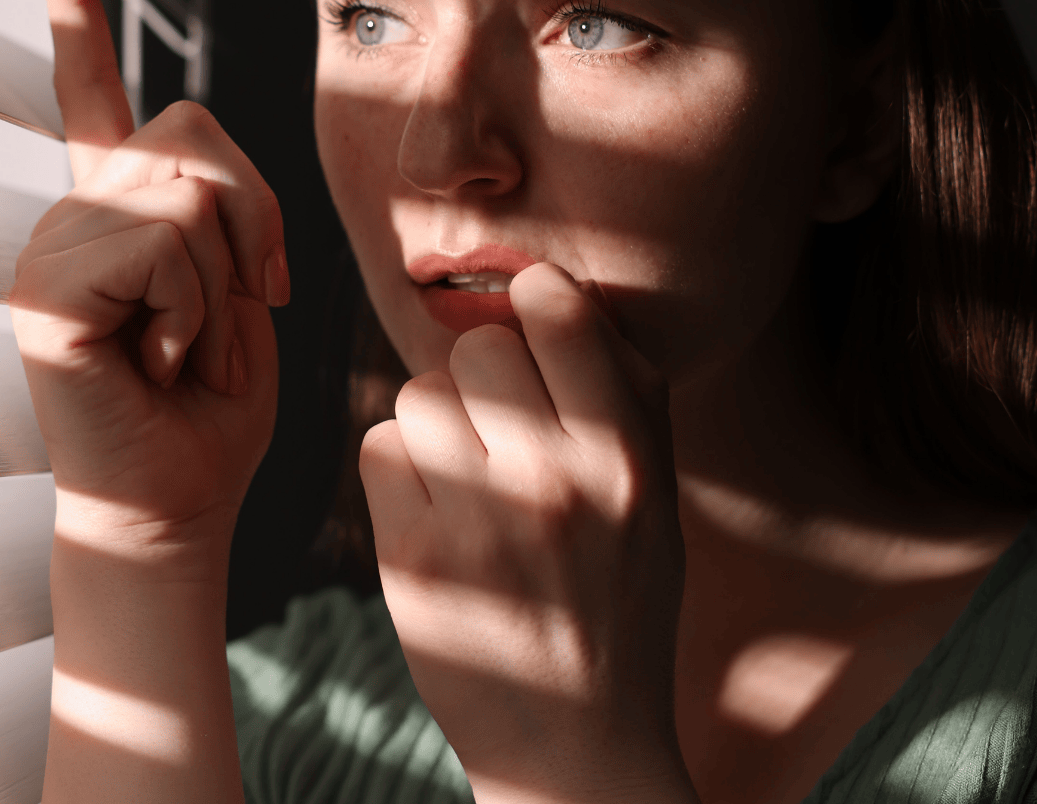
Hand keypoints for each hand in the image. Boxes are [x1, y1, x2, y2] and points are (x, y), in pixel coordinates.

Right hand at [9, 0, 283, 571]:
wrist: (178, 506)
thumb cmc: (213, 412)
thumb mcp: (239, 284)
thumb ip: (224, 206)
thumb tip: (203, 171)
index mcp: (116, 206)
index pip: (92, 85)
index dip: (69, 1)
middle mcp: (70, 212)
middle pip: (197, 130)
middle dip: (255, 221)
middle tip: (230, 313)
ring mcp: (47, 248)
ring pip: (190, 189)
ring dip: (226, 282)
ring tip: (184, 349)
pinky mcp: (43, 292)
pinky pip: (164, 244)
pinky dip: (196, 312)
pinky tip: (161, 364)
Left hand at [358, 264, 696, 803]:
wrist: (579, 748)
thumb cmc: (621, 605)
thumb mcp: (657, 499)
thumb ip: (626, 394)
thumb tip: (560, 290)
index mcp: (628, 458)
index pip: (559, 308)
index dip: (535, 305)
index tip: (533, 330)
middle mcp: (558, 483)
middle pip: (477, 348)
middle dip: (480, 379)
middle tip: (499, 429)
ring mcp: (481, 523)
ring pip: (418, 394)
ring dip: (433, 425)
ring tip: (468, 481)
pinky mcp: (414, 560)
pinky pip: (379, 447)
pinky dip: (399, 472)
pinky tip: (435, 517)